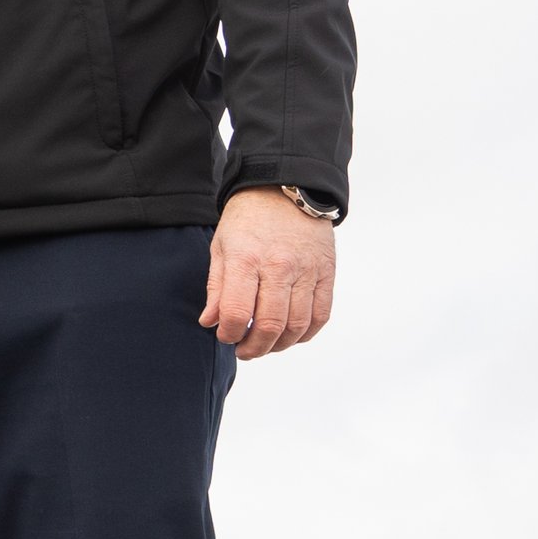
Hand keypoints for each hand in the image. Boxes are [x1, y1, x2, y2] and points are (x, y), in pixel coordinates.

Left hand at [202, 188, 335, 359]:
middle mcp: (279, 265)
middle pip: (270, 325)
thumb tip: (210, 323)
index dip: (229, 334)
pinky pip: (321, 315)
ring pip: (297, 326)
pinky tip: (290, 336)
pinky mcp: (327, 272)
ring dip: (279, 345)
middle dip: (254, 348)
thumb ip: (217, 287)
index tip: (225, 336)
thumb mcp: (221, 246)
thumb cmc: (247, 219)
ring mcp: (307, 270)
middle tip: (244, 350)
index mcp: (246, 258)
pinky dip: (306, 334)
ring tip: (265, 345)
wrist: (285, 188)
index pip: (238, 312)